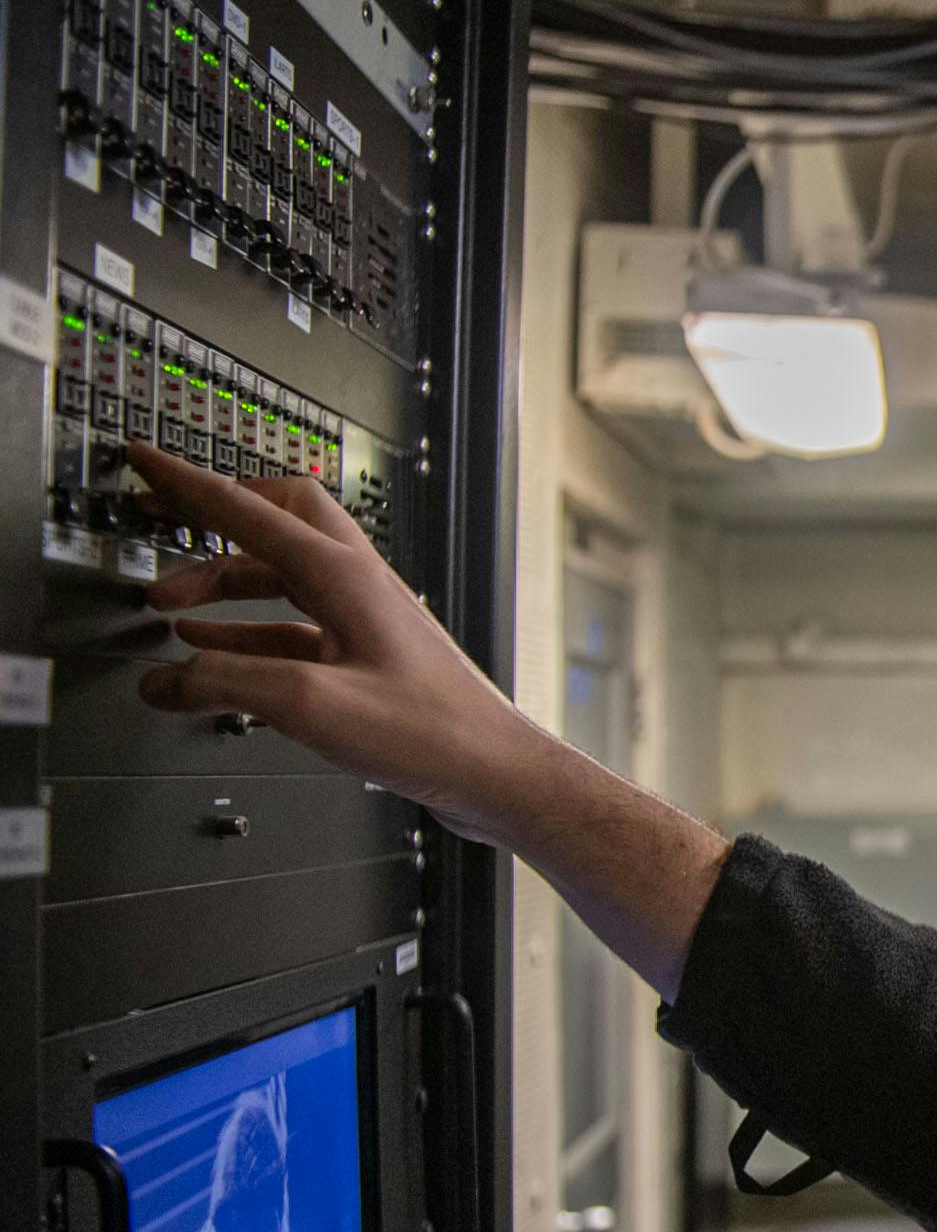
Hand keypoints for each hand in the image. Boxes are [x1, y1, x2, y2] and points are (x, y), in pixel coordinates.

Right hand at [129, 444, 561, 846]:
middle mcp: (358, 585)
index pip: (247, 508)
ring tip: (166, 604)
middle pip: (275, 518)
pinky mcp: (366, 656)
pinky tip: (211, 650)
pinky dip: (244, 630)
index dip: (186, 483)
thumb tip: (167, 679)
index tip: (145, 459)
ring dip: (220, 582)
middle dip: (212, 514)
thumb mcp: (312, 704)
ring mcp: (365, 618)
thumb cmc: (435, 734)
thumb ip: (228, 683)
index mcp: (344, 575)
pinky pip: (291, 625)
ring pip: (279, 575)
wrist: (496, 773)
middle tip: (160, 518)